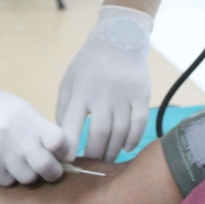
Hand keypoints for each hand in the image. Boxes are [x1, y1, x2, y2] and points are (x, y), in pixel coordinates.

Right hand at [0, 66, 68, 185]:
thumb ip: (38, 128)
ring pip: (27, 178)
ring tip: (20, 163)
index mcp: (29, 118)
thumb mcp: (19, 109)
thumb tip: (61, 152)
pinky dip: (7, 176)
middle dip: (52, 171)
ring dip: (27, 174)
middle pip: (47, 167)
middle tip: (48, 170)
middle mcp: (17, 136)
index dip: (64, 151)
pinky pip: (6, 181)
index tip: (60, 153)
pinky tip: (1, 164)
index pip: (59, 141)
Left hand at [56, 6, 152, 161]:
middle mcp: (102, 95)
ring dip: (113, 150)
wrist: (119, 40)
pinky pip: (139, 124)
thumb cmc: (89, 65)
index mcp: (80, 91)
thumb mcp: (69, 81)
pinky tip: (126, 147)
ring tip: (107, 159)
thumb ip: (64, 108)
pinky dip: (132, 139)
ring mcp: (124, 95)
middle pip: (99, 133)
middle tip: (91, 164)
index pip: (71, 125)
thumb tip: (63, 138)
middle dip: (94, 154)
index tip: (67, 161)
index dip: (68, 146)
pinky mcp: (141, 95)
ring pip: (120, 132)